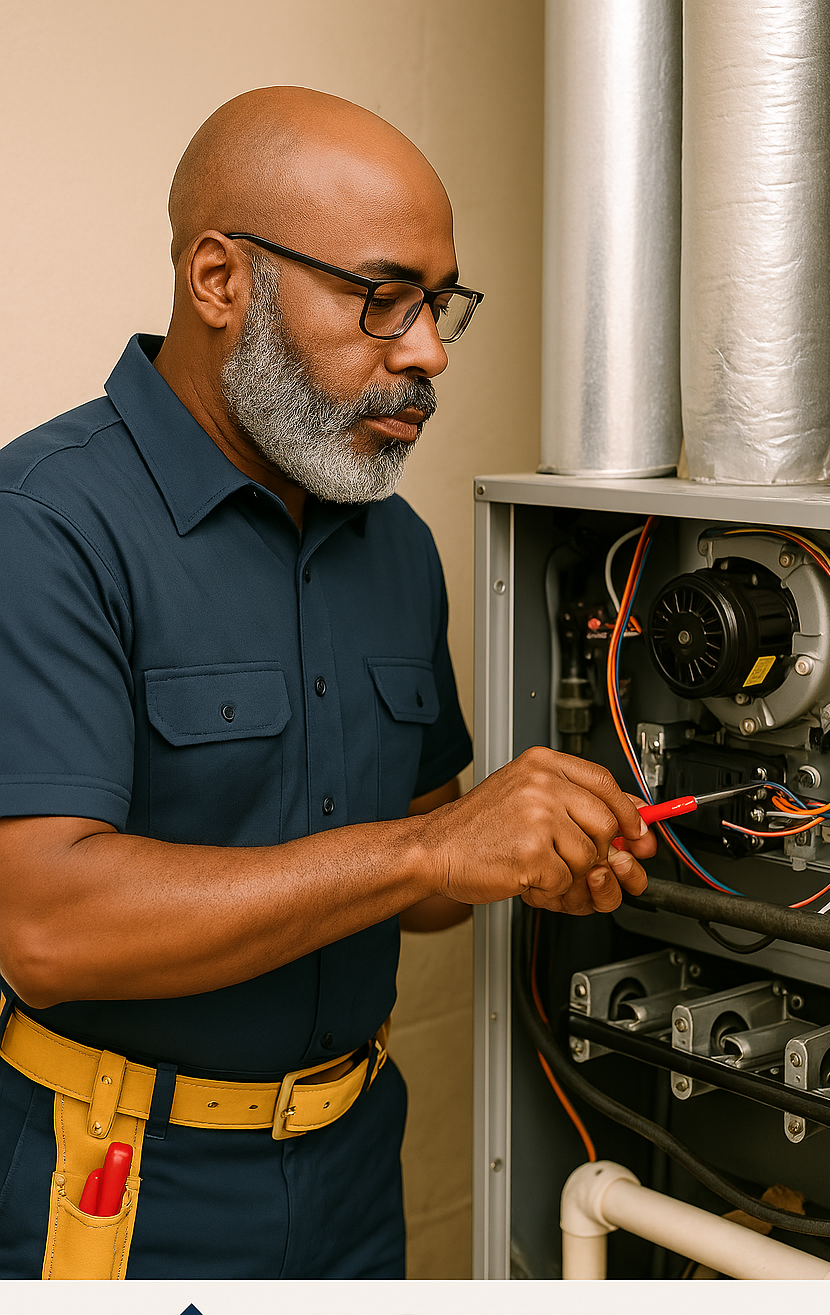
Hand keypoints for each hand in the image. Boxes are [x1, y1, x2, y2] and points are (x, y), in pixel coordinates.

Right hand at [415, 747, 655, 915]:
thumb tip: (634, 818)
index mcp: (542, 764)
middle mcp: (542, 783)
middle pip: (606, 824)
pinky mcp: (532, 852)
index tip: (637, 833)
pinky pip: (565, 880)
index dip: (628, 812)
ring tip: (536, 865)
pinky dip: (548, 889)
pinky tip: (524, 876)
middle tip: (568, 858)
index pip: (606, 782)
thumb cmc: (475, 829)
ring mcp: (538, 816)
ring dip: (567, 873)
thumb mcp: (526, 796)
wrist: (432, 849)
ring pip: (589, 857)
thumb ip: (577, 802)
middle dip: (596, 851)